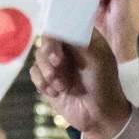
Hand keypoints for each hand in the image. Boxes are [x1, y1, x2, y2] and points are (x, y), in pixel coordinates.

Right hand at [29, 22, 135, 138]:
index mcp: (83, 38)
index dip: (57, 29)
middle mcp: (68, 48)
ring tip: (62, 86)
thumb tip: (62, 24)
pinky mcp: (48, 79)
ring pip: (39, 57)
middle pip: (47, 39)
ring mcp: (57, 64)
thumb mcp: (97, 59)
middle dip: (49, 52)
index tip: (58, 40)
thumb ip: (79, 40)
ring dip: (48, 71)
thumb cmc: (104, 84)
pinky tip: (56, 93)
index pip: (63, 24)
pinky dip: (43, 82)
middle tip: (57, 63)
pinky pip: (35, 73)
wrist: (99, 115)